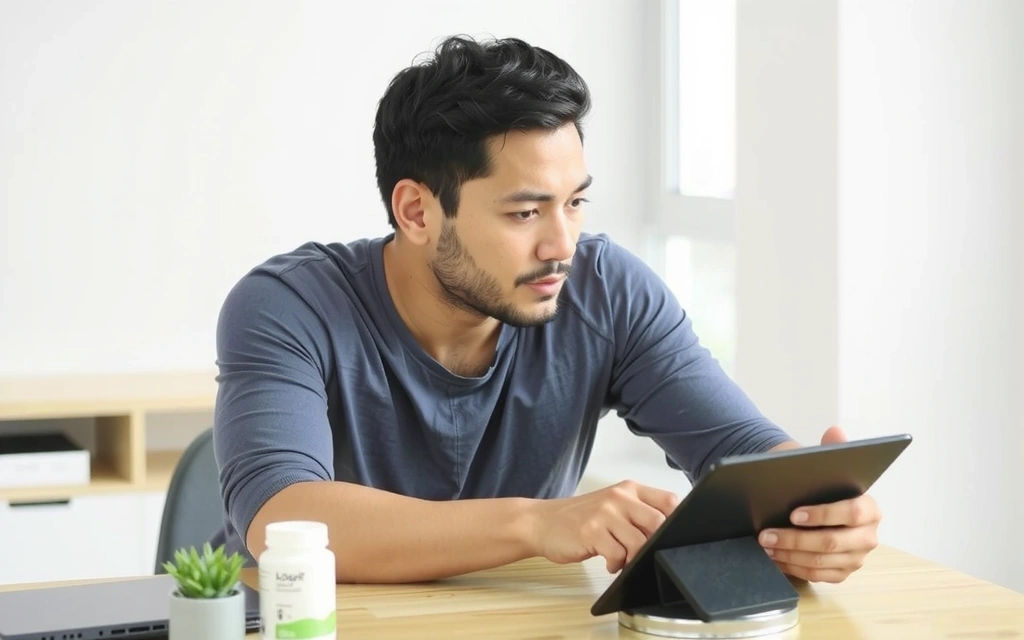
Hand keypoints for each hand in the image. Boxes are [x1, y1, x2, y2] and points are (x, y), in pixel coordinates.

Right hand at [530, 480, 678, 572]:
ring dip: (633, 558)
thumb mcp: (613, 507)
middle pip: (658, 522)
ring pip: (639, 542)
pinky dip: (616, 564)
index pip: (669, 500)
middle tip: (642, 554)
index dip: (677, 521)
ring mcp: (604, 513)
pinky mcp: (591, 531)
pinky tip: (607, 561)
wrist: (542, 522)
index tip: (670, 537)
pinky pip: (617, 555)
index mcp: (629, 489)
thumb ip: (639, 514)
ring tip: (622, 558)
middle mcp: (619, 497)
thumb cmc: (580, 518)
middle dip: (654, 545)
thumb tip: (670, 535)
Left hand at [759, 426, 881, 582]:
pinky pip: (817, 576)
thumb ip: (835, 448)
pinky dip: (792, 567)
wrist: (824, 508)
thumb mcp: (830, 466)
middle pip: (831, 543)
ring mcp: (856, 558)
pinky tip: (774, 558)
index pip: (852, 512)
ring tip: (765, 544)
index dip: (823, 514)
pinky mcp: (842, 573)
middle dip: (795, 539)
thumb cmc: (826, 488)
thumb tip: (835, 430)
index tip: (793, 513)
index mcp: (871, 509)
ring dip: (789, 555)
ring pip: (820, 562)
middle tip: (766, 534)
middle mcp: (868, 537)